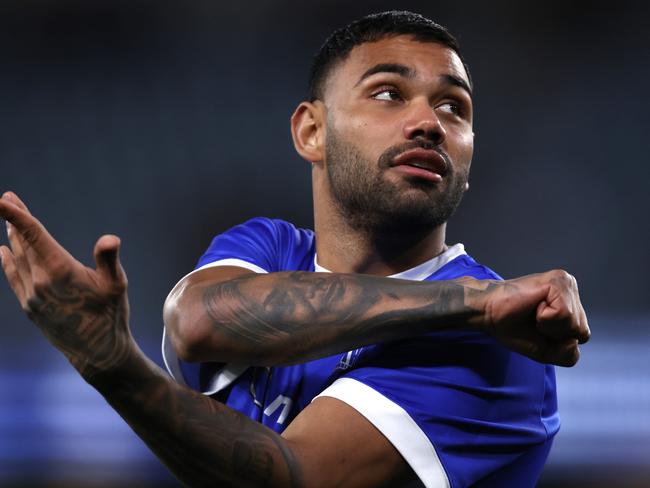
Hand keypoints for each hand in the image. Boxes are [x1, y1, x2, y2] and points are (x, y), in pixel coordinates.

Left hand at [0, 191, 134, 380]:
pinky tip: (4, 252)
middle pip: (23, 243)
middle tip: (7, 199)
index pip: (34, 235)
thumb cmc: (111, 315)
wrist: (97, 353)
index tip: (3, 199)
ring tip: (9, 222)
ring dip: (13, 238)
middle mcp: (40, 281)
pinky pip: (14, 277)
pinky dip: (8, 262)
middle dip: (14, 220)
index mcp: (60, 270)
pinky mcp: (30, 307)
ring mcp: (31, 296)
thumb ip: (109, 259)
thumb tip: (110, 239)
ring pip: (18, 259)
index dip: (17, 214)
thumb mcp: (117, 285)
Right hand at [477, 270, 589, 365]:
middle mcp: (571, 288)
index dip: (556, 341)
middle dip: (554, 334)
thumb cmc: (512, 327)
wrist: (489, 313)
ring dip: (549, 326)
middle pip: (581, 331)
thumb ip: (568, 356)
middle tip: (533, 320)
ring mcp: (566, 282)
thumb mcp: (545, 351)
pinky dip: (546, 318)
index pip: (580, 336)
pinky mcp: (558, 281)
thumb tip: (574, 341)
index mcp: (570, 302)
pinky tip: (534, 306)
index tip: (536, 327)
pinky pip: (564, 315)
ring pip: (574, 323)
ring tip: (533, 312)